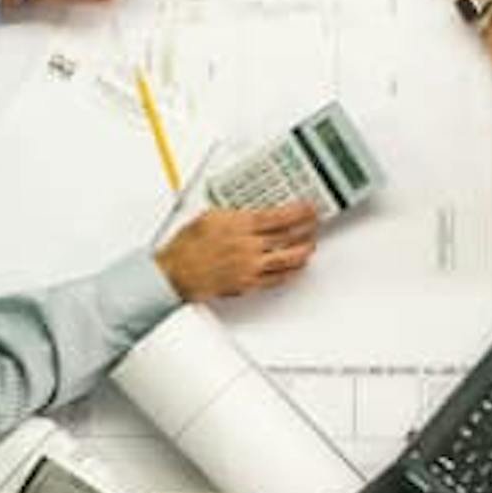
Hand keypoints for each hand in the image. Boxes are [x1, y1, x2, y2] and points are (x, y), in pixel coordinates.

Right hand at [156, 202, 320, 300]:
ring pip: (288, 259)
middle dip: (306, 229)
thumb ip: (235, 213)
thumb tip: (252, 210)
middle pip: (288, 237)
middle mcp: (248, 246)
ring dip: (304, 251)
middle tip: (315, 224)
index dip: (299, 211)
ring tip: (310, 245)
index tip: (308, 208)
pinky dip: (290, 272)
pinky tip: (295, 268)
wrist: (176, 272)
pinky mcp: (248, 283)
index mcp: (240, 225)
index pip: (279, 216)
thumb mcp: (211, 215)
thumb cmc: (187, 245)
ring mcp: (250, 266)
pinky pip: (277, 279)